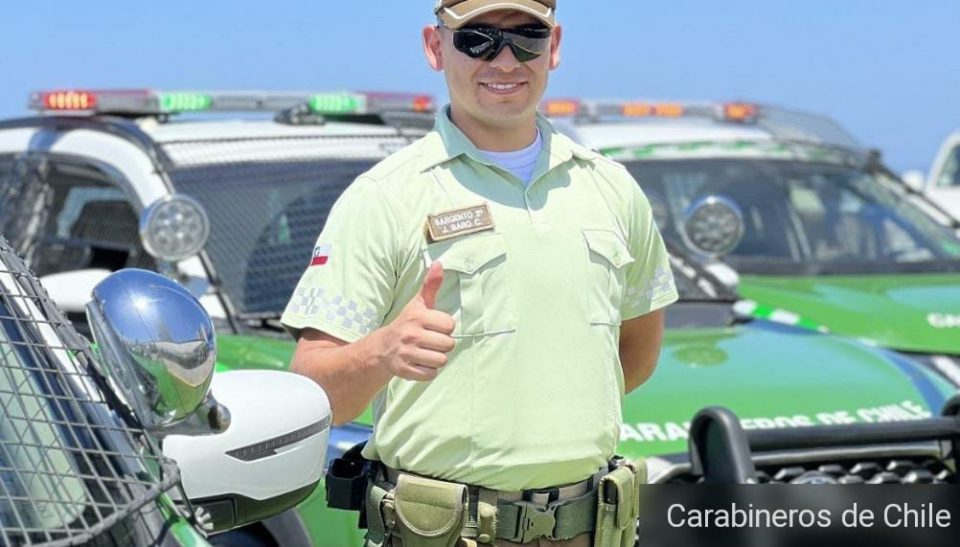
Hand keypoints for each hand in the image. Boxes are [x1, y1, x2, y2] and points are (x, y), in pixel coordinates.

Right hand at [372, 261, 455, 380]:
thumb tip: (439, 263)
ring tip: (425, 352)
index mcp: (417, 316)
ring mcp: (406, 353)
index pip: (450, 325)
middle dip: (443, 344)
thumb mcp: (418, 303)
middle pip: (448, 345)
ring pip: (441, 360)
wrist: (382, 348)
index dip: (445, 327)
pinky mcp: (404, 370)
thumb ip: (431, 285)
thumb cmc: (407, 323)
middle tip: (430, 341)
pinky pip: (431, 374)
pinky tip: (419, 362)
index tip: (434, 327)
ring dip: (436, 358)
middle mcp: (411, 334)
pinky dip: (428, 371)